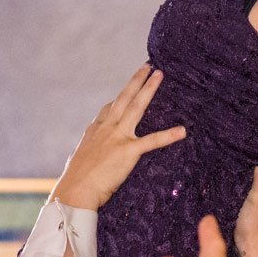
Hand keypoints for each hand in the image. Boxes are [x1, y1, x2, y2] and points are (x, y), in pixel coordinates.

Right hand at [54, 67, 186, 208]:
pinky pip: (151, 141)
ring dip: (149, 89)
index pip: (108, 109)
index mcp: (94, 130)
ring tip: (159, 75)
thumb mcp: (79, 158)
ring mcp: (118, 137)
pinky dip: (168, 135)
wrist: (75, 189)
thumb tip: (88, 155)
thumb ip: (88, 151)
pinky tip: (181, 131)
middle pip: (123, 98)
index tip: (127, 89)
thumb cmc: (75, 180)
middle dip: (136, 81)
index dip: (119, 99)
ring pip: (136, 107)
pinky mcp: (128, 151)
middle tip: (148, 67)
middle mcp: (106, 128)